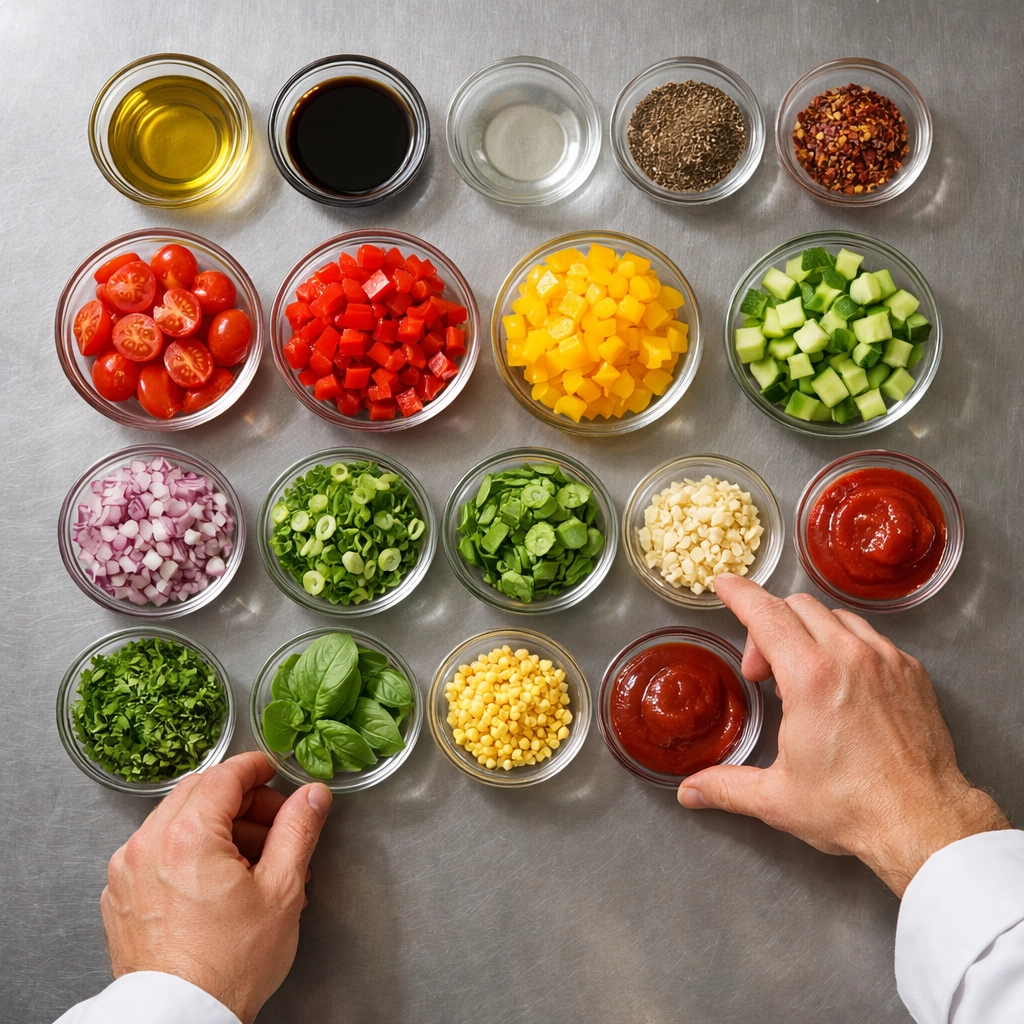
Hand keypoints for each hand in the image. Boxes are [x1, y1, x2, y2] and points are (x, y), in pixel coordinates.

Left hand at [101, 751, 331, 1022]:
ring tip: (252, 860)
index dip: (256, 768)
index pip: (224, 775)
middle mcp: (147, 843)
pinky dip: (187, 849)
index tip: (274, 770)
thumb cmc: (229, 964)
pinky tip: (217, 880)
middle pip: (198, 792)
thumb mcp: (281, 889)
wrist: (181, 1017)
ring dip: (215, 824)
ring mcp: (127, 870)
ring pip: (175, 820)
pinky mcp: (119, 894)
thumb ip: (299, 830)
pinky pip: (156, 850)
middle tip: (274, 822)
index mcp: (187, 835)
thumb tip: (313, 794)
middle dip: (240, 798)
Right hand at [678, 575, 1008, 895]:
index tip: (725, 585)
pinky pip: (871, 636)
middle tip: (762, 672)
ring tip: (802, 676)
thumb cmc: (856, 808)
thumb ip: (724, 786)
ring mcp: (886, 661)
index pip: (765, 613)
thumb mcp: (777, 798)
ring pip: (835, 616)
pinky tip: (840, 681)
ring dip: (808, 632)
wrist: (924, 824)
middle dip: (768, 627)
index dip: (739, 594)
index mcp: (810, 677)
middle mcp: (850, 657)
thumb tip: (691, 790)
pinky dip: (846, 645)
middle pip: (797, 607)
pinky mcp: (912, 673)